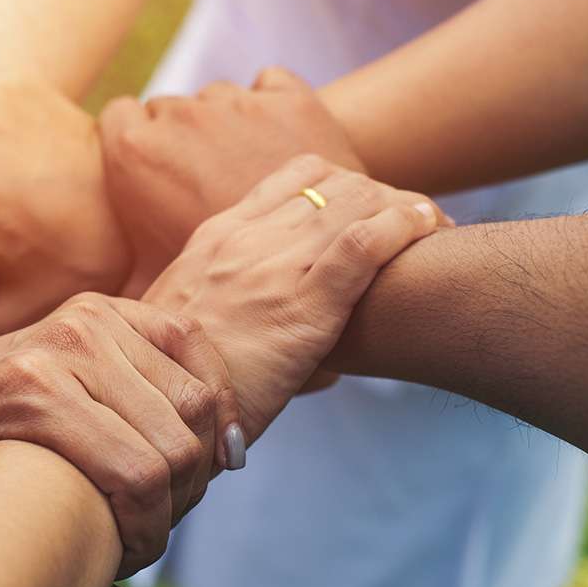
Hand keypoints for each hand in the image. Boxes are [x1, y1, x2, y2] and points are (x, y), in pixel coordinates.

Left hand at [0, 292, 237, 577]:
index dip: (150, 533)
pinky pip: (192, 346)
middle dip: (177, 500)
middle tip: (153, 528)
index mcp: (30, 392)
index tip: (130, 558)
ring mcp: (92, 316)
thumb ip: (47, 572)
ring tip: (174, 492)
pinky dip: (216, 394)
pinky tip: (216, 440)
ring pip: (195, 400)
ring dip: (200, 455)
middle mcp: (67, 344)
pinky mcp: (111, 306)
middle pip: (176, 442)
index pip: (140, 477)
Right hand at [99, 67, 362, 294]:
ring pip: (219, 96)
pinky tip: (283, 138)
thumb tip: (79, 297)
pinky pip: (272, 82)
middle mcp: (181, 117)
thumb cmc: (216, 300)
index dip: (132, 139)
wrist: (329, 289)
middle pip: (169, 109)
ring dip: (228, 121)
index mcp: (136, 152)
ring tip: (247, 163)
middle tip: (203, 177)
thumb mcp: (148, 286)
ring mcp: (238, 106)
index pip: (118, 117)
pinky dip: (274, 103)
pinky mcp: (292, 101)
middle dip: (182, 135)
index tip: (151, 164)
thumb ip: (116, 268)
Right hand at [143, 155, 450, 445]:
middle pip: (332, 181)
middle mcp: (245, 237)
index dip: (343, 185)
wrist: (154, 408)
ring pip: (355, 199)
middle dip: (382, 194)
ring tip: (434, 225)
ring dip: (405, 206)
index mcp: (216, 237)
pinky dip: (406, 225)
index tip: (370, 210)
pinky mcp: (303, 303)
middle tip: (414, 222)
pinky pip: (366, 242)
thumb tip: (254, 330)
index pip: (294, 179)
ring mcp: (273, 265)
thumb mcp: (179, 321)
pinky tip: (428, 229)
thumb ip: (218, 307)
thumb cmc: (170, 381)